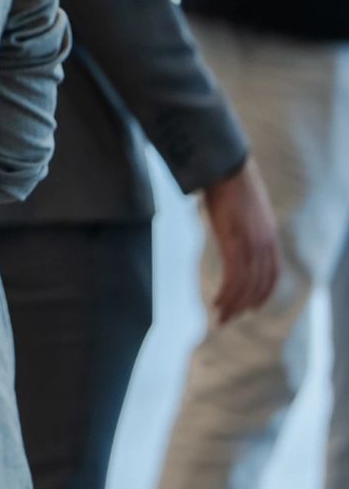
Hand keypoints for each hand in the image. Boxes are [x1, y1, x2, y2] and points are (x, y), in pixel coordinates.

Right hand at [201, 160, 280, 323]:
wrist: (227, 169)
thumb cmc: (230, 185)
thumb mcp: (244, 211)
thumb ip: (245, 225)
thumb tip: (235, 227)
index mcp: (269, 238)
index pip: (272, 275)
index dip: (262, 295)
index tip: (249, 307)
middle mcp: (265, 245)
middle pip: (259, 285)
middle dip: (244, 306)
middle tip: (228, 320)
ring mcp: (251, 244)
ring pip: (246, 285)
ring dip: (233, 305)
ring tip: (219, 317)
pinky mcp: (234, 243)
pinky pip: (234, 277)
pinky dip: (227, 294)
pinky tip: (216, 302)